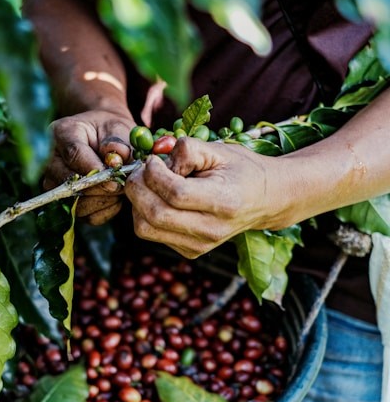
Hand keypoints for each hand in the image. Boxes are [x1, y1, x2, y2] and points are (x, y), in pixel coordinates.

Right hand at [43, 108, 134, 223]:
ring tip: (119, 188)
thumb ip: (117, 143)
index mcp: (62, 133)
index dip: (94, 169)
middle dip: (100, 188)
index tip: (113, 179)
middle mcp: (51, 160)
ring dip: (104, 200)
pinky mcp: (64, 203)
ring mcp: (54, 184)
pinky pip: (86, 216)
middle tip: (122, 185)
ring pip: (77, 203)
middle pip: (70, 182)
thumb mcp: (116, 128)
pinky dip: (105, 210)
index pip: (73, 154)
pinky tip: (114, 197)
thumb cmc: (109, 132)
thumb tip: (115, 162)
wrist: (103, 140)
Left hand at [124, 136, 292, 256]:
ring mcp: (199, 246)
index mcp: (224, 202)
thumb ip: (187, 150)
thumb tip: (156, 161)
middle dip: (137, 187)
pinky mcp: (189, 251)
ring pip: (145, 228)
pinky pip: (151, 233)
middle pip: (154, 215)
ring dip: (137, 202)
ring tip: (148, 183)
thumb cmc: (240, 169)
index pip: (176, 194)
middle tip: (141, 170)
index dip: (154, 174)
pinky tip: (158, 198)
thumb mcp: (218, 150)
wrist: (264, 200)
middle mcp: (211, 230)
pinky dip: (145, 213)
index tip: (153, 160)